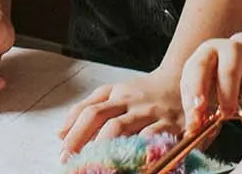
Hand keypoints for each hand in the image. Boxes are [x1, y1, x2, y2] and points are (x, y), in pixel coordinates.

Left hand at [56, 68, 183, 159]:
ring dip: (104, 146)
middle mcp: (132, 101)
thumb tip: (60, 134)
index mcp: (116, 94)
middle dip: (83, 140)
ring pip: (123, 127)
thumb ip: (88, 108)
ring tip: (94, 161)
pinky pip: (152, 137)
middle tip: (72, 160)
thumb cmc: (143, 92)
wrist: (182, 80)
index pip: (89, 111)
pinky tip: (129, 161)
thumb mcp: (114, 92)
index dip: (73, 132)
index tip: (63, 152)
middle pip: (102, 118)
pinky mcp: (172, 124)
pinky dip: (138, 148)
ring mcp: (151, 112)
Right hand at [179, 38, 241, 134]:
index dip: (227, 92)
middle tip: (199, 112)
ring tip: (194, 123)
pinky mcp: (187, 72)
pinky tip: (192, 121)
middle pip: (200, 68)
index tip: (227, 113)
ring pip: (189, 79)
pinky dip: (188, 106)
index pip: (229, 71)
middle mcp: (210, 52)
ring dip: (189, 103)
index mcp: (232, 51)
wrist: (235, 58)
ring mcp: (195, 60)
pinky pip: (184, 88)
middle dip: (198, 91)